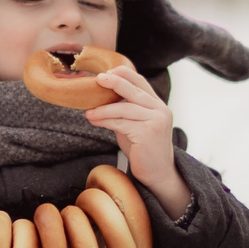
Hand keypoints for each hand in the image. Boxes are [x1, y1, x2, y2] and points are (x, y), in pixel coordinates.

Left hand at [85, 65, 192, 220]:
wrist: (157, 174)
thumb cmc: (143, 149)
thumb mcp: (134, 125)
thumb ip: (124, 110)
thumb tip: (100, 99)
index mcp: (157, 104)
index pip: (140, 81)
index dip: (123, 74)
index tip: (105, 73)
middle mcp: (160, 109)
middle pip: (134, 89)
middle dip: (114, 82)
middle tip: (97, 79)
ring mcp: (156, 120)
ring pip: (124, 108)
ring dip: (103, 108)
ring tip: (88, 112)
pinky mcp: (148, 133)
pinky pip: (121, 122)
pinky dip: (105, 120)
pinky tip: (94, 120)